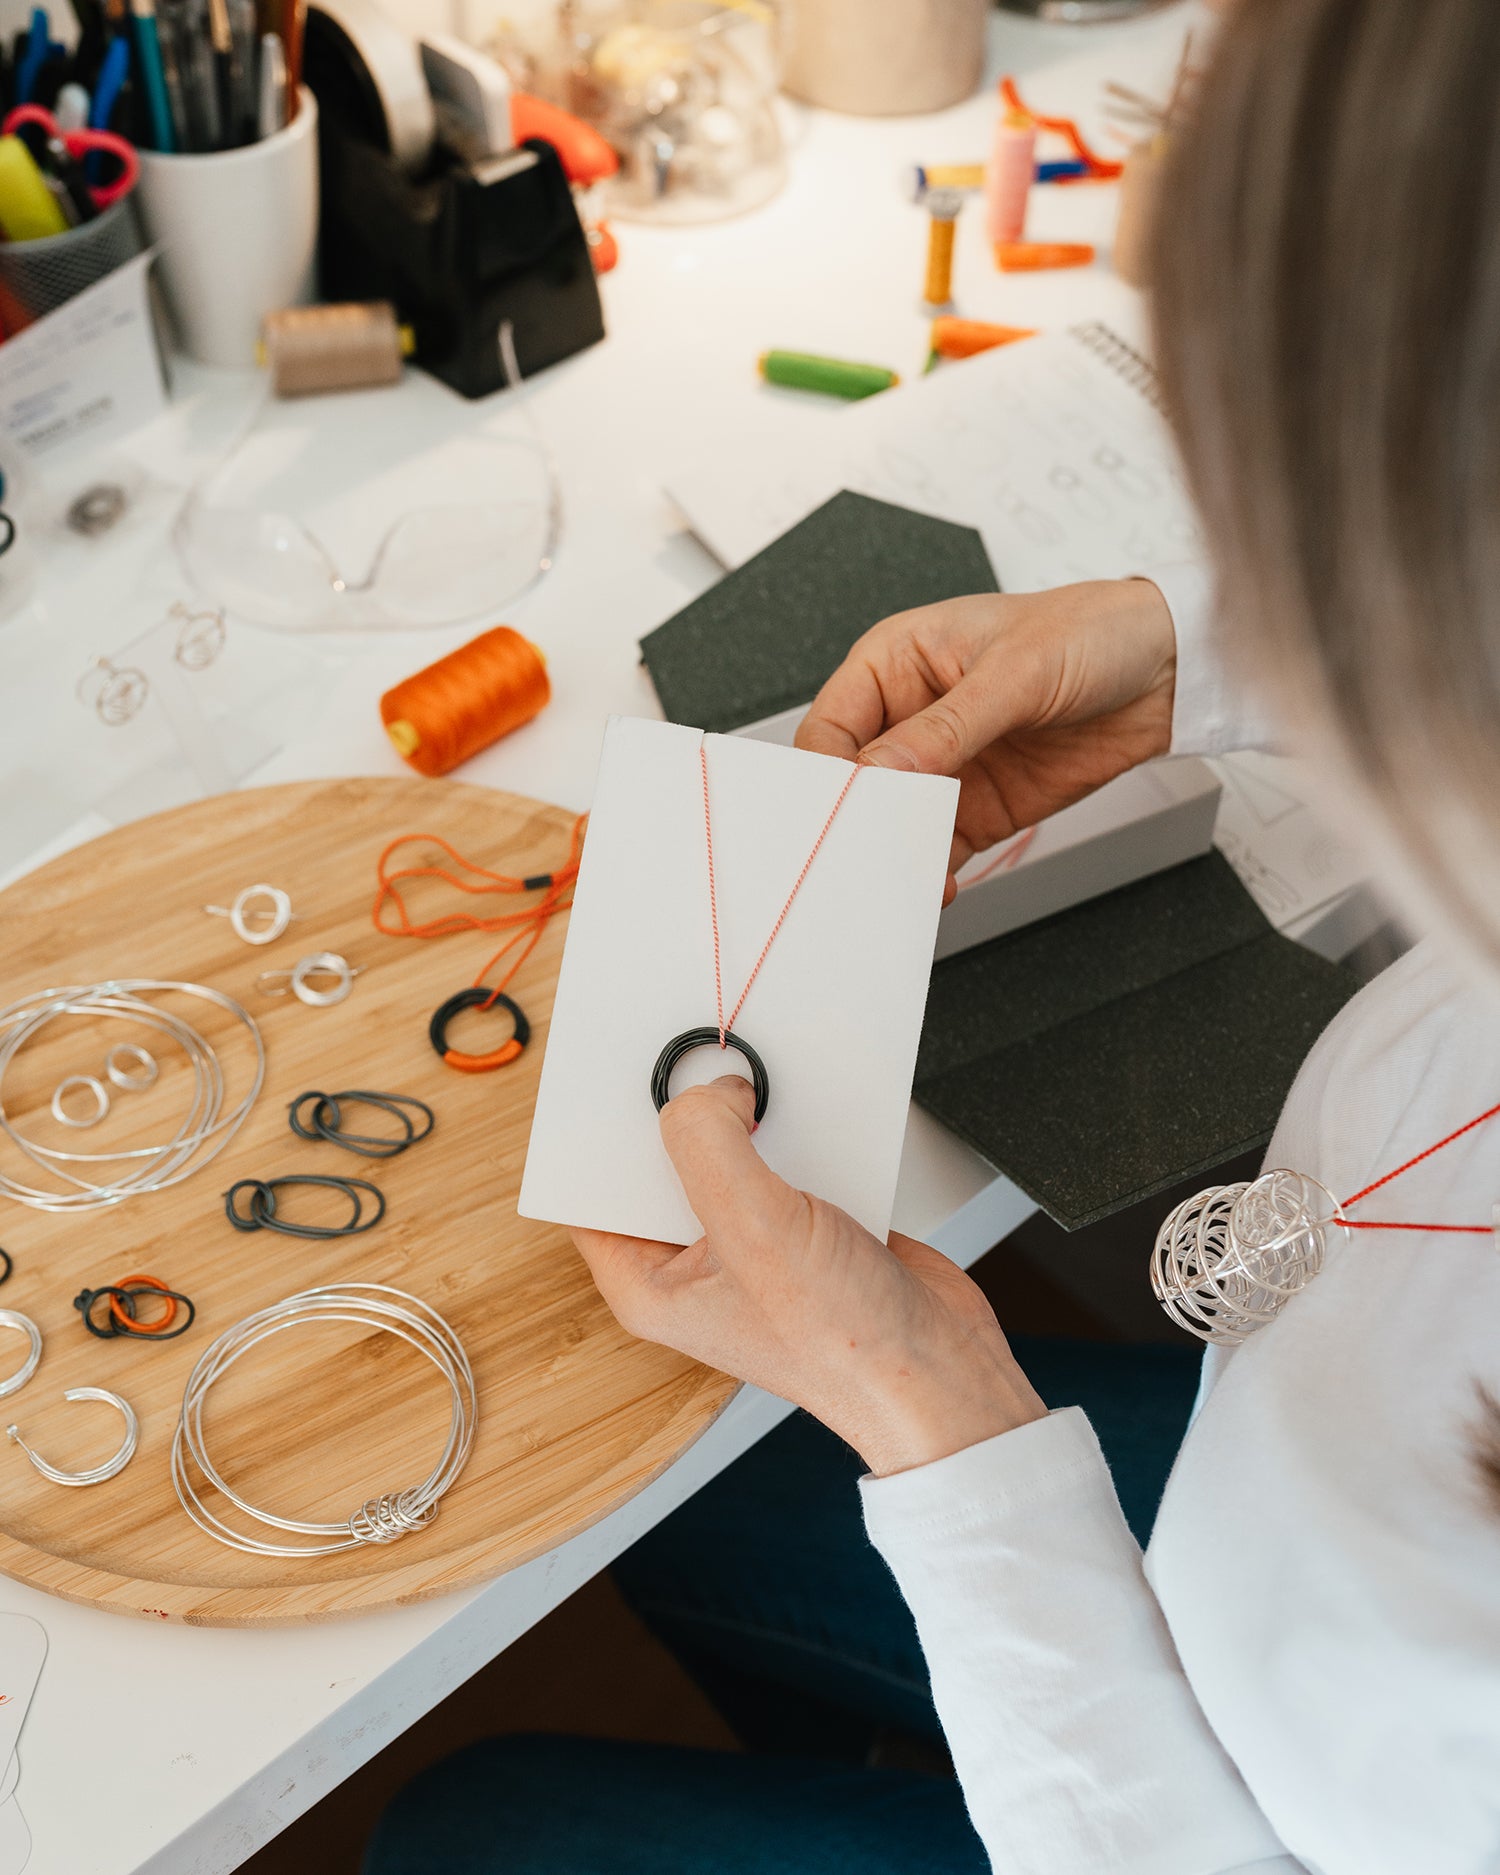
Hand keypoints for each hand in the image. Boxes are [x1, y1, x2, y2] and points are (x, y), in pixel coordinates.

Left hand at [571, 1078, 1046, 1476]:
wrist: (939, 1370)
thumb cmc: (842, 1343)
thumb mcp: (753, 1229)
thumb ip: (709, 1145)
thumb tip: (706, 1092)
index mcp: (649, 1284)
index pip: (594, 1192)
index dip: (602, 1134)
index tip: (619, 1080)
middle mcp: (694, 1264)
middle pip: (664, 1162)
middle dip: (686, 1115)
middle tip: (703, 1069)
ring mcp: (752, 1244)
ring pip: (732, 1152)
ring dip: (751, 1118)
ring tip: (762, 1087)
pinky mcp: (805, 1225)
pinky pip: (787, 1156)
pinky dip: (803, 1132)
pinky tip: (816, 1118)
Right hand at [796, 579, 1176, 900]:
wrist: (1166, 670)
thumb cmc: (1088, 632)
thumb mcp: (1016, 671)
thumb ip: (947, 726)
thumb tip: (882, 771)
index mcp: (895, 661)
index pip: (832, 726)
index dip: (827, 772)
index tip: (839, 811)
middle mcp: (908, 715)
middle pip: (853, 783)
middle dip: (854, 823)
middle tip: (861, 857)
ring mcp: (941, 766)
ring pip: (891, 823)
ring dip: (893, 855)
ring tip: (900, 880)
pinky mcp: (976, 807)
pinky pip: (937, 848)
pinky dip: (932, 873)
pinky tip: (937, 886)